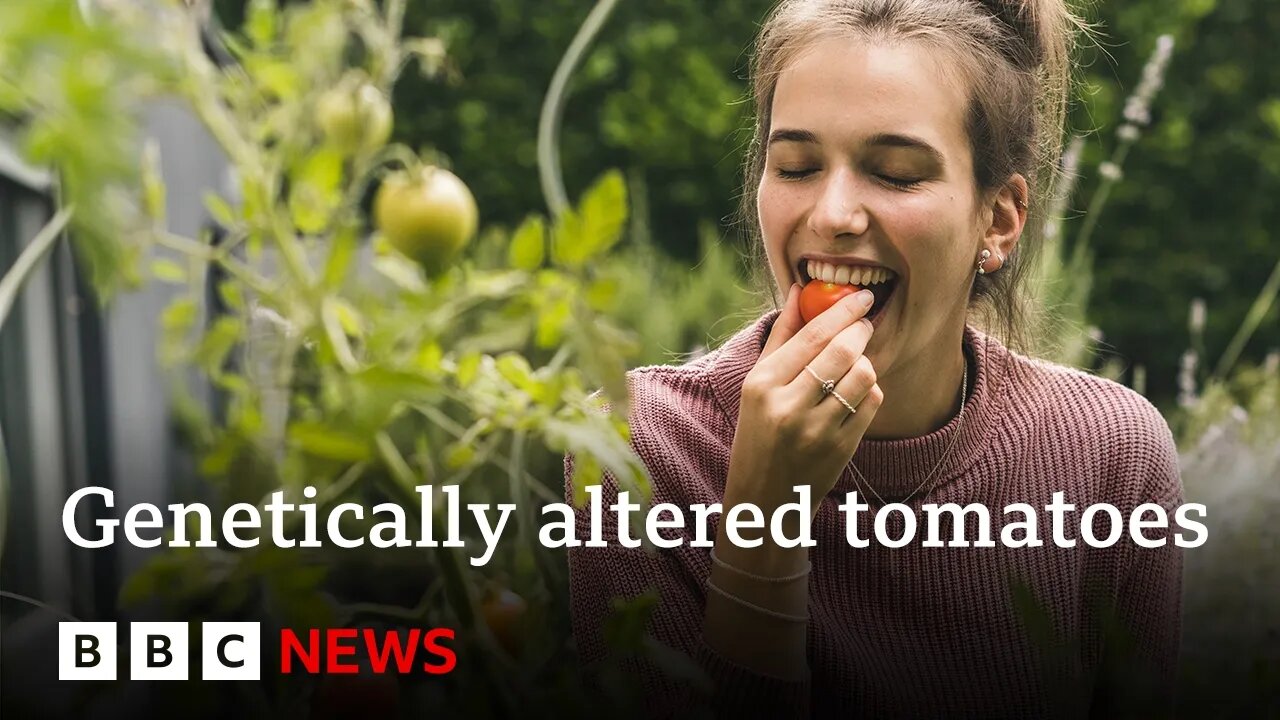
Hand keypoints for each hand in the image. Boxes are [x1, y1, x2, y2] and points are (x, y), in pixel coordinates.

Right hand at [725, 283, 883, 516]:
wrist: (764, 499)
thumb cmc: (758, 434)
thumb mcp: (757, 385)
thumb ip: (781, 336)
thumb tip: (800, 290)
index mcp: (762, 385)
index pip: (812, 335)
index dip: (843, 310)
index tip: (862, 296)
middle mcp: (788, 406)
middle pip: (843, 351)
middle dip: (861, 331)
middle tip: (863, 325)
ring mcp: (817, 430)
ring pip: (864, 376)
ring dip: (865, 363)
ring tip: (853, 366)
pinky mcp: (841, 448)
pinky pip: (872, 403)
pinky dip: (869, 391)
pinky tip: (853, 395)